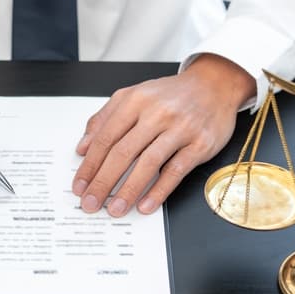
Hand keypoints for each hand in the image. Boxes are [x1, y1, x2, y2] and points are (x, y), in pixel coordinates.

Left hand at [71, 54, 255, 215]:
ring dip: (128, 190)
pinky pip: (176, 170)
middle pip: (123, 152)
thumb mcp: (134, 97)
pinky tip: (145, 205)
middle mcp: (156, 113)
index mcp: (135, 100)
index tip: (79, 186)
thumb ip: (105, 119)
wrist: (214, 84)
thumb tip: (83, 148)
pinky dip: (159, 190)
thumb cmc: (171, 95)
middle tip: (91, 203)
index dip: (90, 165)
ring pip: (148, 162)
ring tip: (115, 209)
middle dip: (103, 181)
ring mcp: (180, 128)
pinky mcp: (200, 143)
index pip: (106, 137)